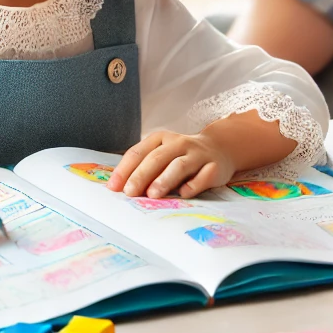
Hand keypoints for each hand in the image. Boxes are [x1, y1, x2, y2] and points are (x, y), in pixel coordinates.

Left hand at [109, 131, 234, 198]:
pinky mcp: (214, 167)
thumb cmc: (182, 156)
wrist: (219, 148)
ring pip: (179, 165)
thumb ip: (144, 169)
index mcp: (160, 139)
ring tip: (152, 194)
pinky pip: (203, 176)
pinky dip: (193, 185)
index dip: (124, 170)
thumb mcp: (162, 156)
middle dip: (141, 175)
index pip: (138, 152)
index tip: (114, 187)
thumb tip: (121, 188)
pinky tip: (183, 194)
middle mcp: (179, 143)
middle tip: (130, 191)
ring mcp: (198, 154)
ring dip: (164, 179)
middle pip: (157, 158)